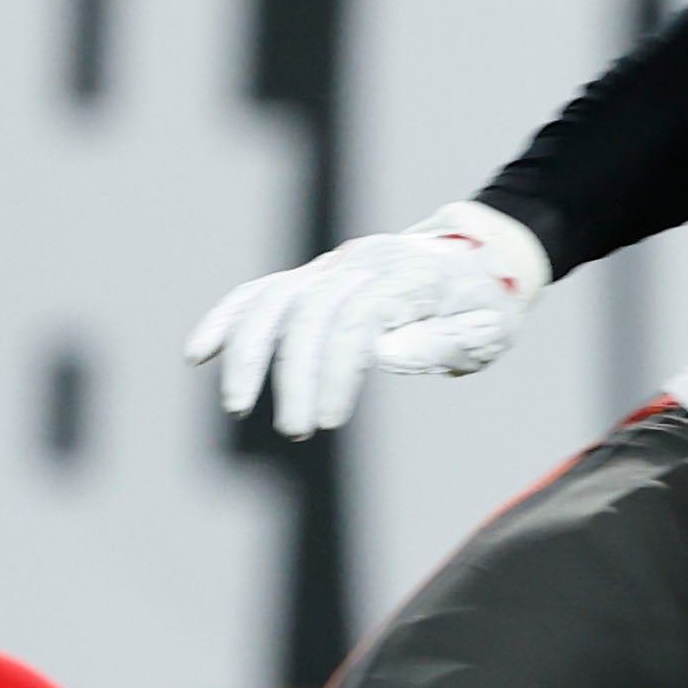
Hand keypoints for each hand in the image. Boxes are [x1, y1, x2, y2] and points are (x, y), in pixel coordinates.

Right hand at [186, 203, 554, 435]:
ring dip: (249, 352)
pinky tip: (200, 353)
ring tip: (239, 406)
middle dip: (294, 375)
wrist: (483, 257)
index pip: (356, 320)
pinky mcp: (314, 277)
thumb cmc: (487, 305)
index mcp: (410, 277)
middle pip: (309, 312)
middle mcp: (363, 264)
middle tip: (297, 430)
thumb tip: (380, 353)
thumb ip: (440, 342)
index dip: (335, 372)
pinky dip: (229, 319)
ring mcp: (333, 267)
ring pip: (274, 299)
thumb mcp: (487, 331)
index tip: (329, 420)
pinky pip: (262, 291)